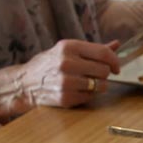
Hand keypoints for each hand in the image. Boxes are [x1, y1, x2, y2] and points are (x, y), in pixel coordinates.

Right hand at [0, 39, 120, 119]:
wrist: (25, 83)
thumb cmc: (50, 64)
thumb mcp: (68, 50)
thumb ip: (94, 49)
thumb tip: (117, 44)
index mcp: (68, 47)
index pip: (103, 53)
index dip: (115, 61)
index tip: (116, 68)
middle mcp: (66, 62)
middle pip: (104, 70)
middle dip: (103, 74)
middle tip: (94, 75)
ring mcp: (65, 81)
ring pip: (101, 85)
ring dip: (98, 86)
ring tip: (86, 83)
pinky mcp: (65, 98)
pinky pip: (90, 97)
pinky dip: (87, 95)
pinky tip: (76, 91)